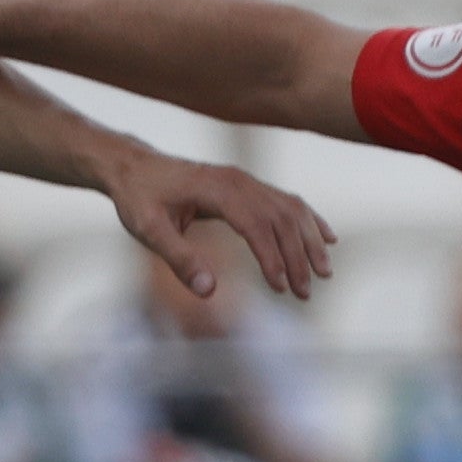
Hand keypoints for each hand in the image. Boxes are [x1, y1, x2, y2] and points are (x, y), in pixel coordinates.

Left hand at [101, 143, 331, 305]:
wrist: (134, 168)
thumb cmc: (139, 198)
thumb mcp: (149, 231)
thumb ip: (179, 259)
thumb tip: (209, 292)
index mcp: (217, 189)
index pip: (256, 224)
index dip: (271, 257)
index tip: (280, 288)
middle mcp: (239, 181)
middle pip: (280, 218)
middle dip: (297, 257)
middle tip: (305, 294)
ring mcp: (246, 180)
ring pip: (290, 209)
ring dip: (310, 241)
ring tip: (324, 274)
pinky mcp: (247, 185)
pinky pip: (286, 200)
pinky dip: (309, 220)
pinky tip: (327, 237)